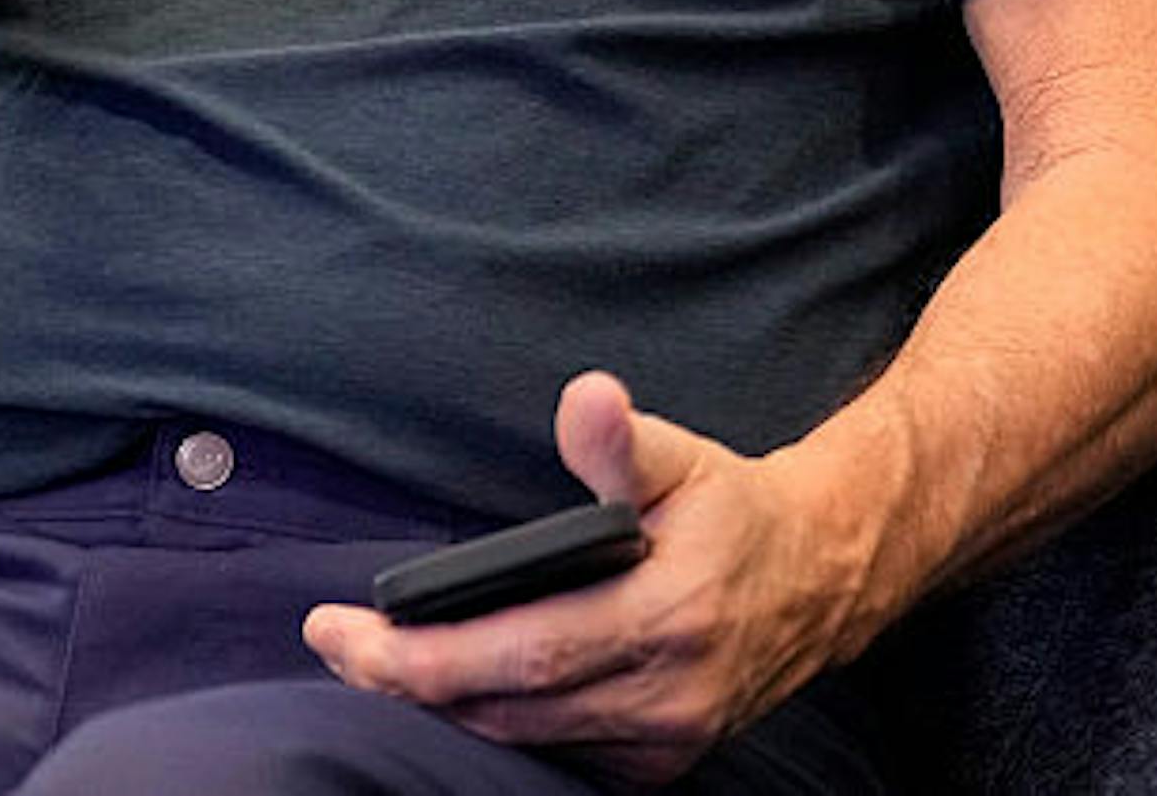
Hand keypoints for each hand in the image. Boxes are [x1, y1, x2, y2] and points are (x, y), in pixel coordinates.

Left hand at [300, 373, 872, 784]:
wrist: (821, 579)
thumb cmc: (732, 510)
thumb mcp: (682, 457)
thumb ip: (620, 439)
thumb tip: (586, 398)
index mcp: (669, 617)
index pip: (524, 653)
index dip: (424, 655)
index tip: (341, 627)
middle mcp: (669, 694)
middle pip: (509, 708)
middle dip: (406, 682)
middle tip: (334, 641)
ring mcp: (670, 739)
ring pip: (526, 739)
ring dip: (442, 706)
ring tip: (373, 659)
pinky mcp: (664, 762)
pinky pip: (559, 754)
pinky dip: (499, 725)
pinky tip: (449, 689)